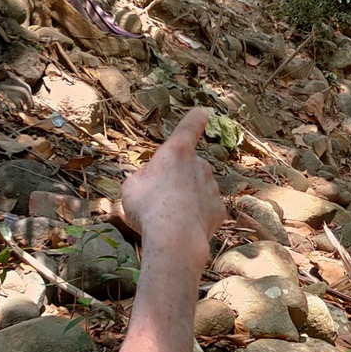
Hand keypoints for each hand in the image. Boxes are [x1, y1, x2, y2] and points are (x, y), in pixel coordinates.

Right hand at [121, 109, 225, 255]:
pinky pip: (204, 209)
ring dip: (186, 199)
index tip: (203, 112)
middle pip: (187, 167)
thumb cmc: (148, 209)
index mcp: (176, 152)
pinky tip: (183, 227)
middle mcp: (199, 164)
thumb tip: (152, 178)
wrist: (174, 239)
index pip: (189, 127)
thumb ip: (144, 176)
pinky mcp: (219, 208)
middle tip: (159, 199)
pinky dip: (196, 216)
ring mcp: (212, 186)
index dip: (195, 119)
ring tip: (169, 217)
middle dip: (177, 178)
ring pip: (197, 189)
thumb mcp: (131, 186)